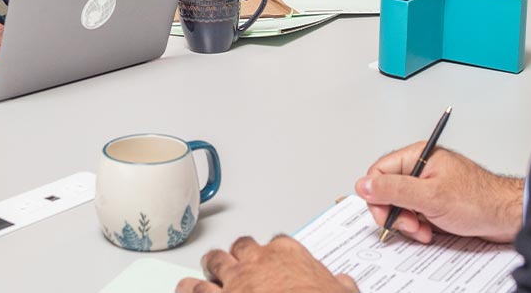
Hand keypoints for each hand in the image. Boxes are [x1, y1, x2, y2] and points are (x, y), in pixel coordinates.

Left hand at [176, 235, 357, 292]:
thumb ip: (341, 285)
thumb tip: (345, 284)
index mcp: (289, 255)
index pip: (277, 243)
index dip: (271, 253)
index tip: (271, 260)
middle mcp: (258, 262)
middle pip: (240, 248)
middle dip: (235, 256)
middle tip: (233, 264)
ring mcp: (236, 281)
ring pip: (213, 263)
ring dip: (208, 269)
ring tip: (204, 274)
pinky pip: (194, 290)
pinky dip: (189, 290)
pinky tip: (185, 290)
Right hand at [355, 144, 524, 243]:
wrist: (508, 217)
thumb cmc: (480, 200)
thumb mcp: (430, 196)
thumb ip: (394, 189)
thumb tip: (363, 184)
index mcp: (418, 156)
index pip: (379, 172)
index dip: (377, 195)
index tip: (386, 213)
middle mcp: (421, 169)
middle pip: (387, 190)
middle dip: (395, 212)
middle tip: (410, 224)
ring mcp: (428, 186)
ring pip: (400, 205)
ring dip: (408, 223)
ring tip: (424, 229)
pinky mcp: (435, 202)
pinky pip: (414, 214)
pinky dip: (418, 226)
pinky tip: (430, 231)